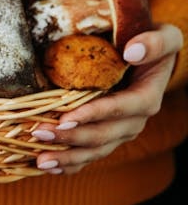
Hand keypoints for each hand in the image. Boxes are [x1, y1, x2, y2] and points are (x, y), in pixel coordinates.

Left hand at [33, 23, 182, 174]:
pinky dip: (71, 163)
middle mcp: (135, 120)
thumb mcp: (165, 37)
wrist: (149, 57)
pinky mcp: (109, 136)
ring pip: (95, 150)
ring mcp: (121, 131)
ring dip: (67, 156)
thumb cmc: (153, 44)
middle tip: (39, 133)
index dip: (94, 114)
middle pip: (103, 134)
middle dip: (71, 137)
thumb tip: (132, 52)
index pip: (121, 109)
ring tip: (40, 159)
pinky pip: (91, 155)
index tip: (66, 117)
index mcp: (147, 97)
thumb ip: (154, 43)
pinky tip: (50, 168)